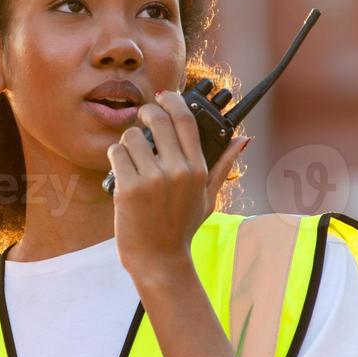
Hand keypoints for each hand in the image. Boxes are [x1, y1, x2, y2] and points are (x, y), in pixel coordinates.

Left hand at [107, 90, 248, 281]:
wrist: (159, 259)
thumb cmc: (181, 228)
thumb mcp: (207, 197)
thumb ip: (223, 166)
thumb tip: (242, 140)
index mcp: (197, 169)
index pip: (186, 120)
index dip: (173, 101)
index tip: (164, 97)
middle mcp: (177, 171)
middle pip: (157, 119)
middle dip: (146, 112)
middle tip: (142, 119)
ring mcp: (153, 180)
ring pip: (132, 136)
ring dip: (127, 142)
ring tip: (131, 157)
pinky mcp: (129, 189)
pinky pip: (116, 153)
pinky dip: (115, 158)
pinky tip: (121, 171)